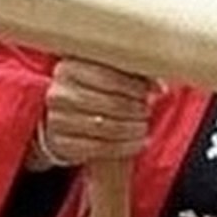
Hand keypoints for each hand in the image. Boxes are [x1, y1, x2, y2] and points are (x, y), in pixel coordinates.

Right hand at [32, 57, 155, 167]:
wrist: (66, 121)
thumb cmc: (95, 92)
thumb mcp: (107, 76)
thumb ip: (130, 73)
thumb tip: (159, 87)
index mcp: (68, 69)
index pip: (108, 75)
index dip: (137, 85)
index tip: (156, 91)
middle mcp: (59, 93)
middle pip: (109, 102)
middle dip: (136, 107)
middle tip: (148, 110)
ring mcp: (57, 120)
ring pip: (106, 126)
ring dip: (133, 128)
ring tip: (144, 125)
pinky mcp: (61, 144)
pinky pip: (99, 148)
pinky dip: (125, 146)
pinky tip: (139, 142)